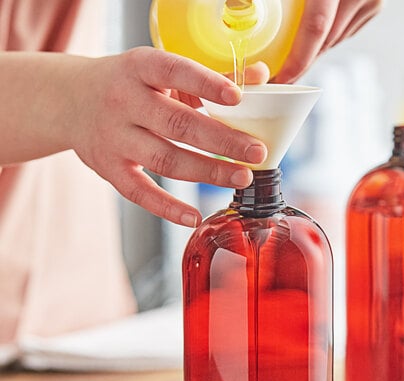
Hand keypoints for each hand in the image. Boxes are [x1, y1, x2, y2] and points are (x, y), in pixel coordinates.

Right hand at [68, 47, 268, 226]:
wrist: (71, 100)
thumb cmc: (132, 85)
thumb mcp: (163, 71)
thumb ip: (210, 77)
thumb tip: (260, 78)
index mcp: (139, 67)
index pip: (175, 71)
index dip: (207, 84)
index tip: (238, 98)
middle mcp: (123, 101)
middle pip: (177, 124)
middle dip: (222, 140)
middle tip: (256, 152)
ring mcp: (114, 138)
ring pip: (165, 160)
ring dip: (207, 172)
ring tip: (242, 178)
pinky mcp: (109, 169)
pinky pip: (140, 193)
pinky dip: (168, 208)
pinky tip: (194, 217)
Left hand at [274, 0, 381, 82]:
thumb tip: (235, 2)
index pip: (316, 28)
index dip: (297, 59)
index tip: (281, 79)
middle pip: (325, 40)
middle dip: (301, 62)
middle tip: (277, 75)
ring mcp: (370, 0)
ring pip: (335, 39)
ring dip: (312, 52)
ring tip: (290, 59)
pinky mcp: (373, 5)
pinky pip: (344, 32)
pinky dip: (325, 39)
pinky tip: (310, 39)